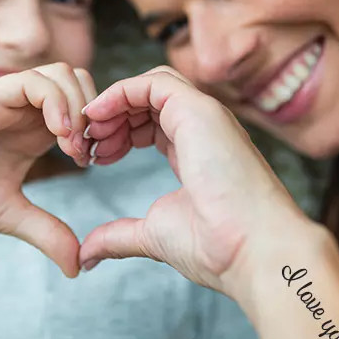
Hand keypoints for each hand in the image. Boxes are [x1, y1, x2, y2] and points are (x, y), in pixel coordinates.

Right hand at [0, 63, 95, 277]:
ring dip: (80, 108)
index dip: (100, 131)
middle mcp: (26, 110)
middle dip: (98, 114)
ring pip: (65, 74)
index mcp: (35, 131)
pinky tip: (57, 137)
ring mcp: (10, 99)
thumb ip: (46, 233)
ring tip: (73, 149)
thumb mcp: (10, 216)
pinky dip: (57, 102)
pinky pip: (36, 81)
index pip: (84, 109)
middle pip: (83, 83)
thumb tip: (77, 268)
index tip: (95, 164)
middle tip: (90, 153)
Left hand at [78, 66, 314, 293]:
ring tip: (91, 133)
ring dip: (112, 104)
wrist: (251, 253)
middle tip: (87, 145)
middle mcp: (201, 128)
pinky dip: (119, 92)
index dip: (117, 133)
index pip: (150, 122)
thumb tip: (87, 255)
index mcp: (193, 151)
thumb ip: (118, 236)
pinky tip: (97, 115)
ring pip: (150, 85)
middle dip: (110, 118)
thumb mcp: (152, 235)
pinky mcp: (200, 111)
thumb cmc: (214, 247)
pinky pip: (153, 82)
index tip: (95, 158)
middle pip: (147, 100)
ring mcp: (203, 117)